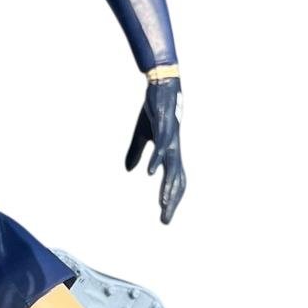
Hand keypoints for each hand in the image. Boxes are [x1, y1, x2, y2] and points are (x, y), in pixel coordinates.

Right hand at [125, 77, 185, 223]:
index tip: (164, 216)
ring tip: (162, 203)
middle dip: (172, 201)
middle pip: (177, 181)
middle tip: (165, 220)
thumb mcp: (141, 135)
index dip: (171, 199)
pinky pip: (160, 148)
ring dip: (167, 187)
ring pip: (172, 168)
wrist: (162, 87)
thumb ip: (136, 153)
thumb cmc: (155, 111)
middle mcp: (174, 150)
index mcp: (170, 153)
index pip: (174, 181)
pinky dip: (156, 161)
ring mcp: (170, 140)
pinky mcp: (163, 129)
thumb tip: (129, 170)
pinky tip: (150, 173)